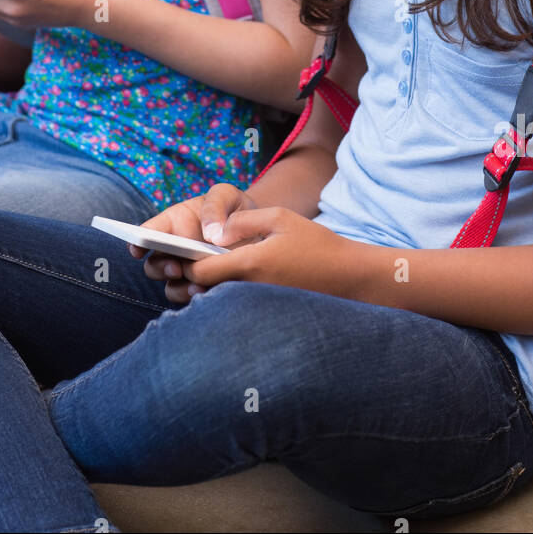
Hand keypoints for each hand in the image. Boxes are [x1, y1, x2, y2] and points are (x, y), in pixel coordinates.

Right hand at [131, 184, 258, 303]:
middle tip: (176, 268)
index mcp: (173, 224)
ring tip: (197, 285)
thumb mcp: (226, 195)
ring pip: (171, 286)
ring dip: (179, 288)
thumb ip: (215, 206)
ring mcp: (188, 271)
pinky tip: (210, 291)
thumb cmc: (234, 207)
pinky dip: (198, 297)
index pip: (147, 233)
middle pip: (153, 265)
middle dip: (160, 268)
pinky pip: (193, 297)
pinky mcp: (204, 286)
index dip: (137, 241)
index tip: (137, 248)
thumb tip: (211, 235)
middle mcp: (174, 250)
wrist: (257, 229)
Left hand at [168, 206, 351, 300]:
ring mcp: (256, 307)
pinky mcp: (264, 315)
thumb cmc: (315, 243)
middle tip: (189, 263)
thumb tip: (213, 232)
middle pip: (203, 291)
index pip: (201, 271)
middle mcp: (249, 290)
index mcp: (250, 264)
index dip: (187, 262)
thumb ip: (242, 221)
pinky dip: (226, 298)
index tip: (184, 252)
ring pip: (217, 303)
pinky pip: (234, 309)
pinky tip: (233, 284)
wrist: (347, 276)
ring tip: (210, 272)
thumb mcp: (279, 218)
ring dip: (208, 290)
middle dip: (192, 278)